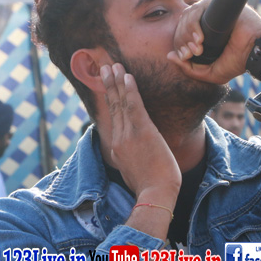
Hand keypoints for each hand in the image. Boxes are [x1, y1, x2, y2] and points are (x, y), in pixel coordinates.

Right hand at [99, 63, 180, 202]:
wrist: (155, 195)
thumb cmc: (151, 187)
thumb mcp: (135, 172)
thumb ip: (132, 158)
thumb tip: (136, 154)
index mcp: (117, 148)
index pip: (113, 119)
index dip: (110, 101)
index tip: (107, 87)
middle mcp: (118, 139)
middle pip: (113, 107)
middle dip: (109, 85)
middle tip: (105, 67)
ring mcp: (128, 135)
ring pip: (120, 103)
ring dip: (116, 82)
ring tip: (113, 65)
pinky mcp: (141, 132)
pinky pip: (133, 106)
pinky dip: (130, 89)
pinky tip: (127, 76)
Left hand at [167, 0, 260, 84]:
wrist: (256, 53)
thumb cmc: (237, 61)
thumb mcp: (209, 72)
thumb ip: (189, 68)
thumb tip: (169, 56)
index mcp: (201, 32)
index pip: (180, 34)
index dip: (179, 45)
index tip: (185, 57)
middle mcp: (204, 19)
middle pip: (181, 24)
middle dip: (182, 41)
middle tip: (191, 54)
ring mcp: (210, 10)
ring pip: (186, 16)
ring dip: (188, 34)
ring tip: (199, 48)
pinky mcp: (216, 3)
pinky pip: (197, 9)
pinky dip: (194, 24)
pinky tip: (201, 38)